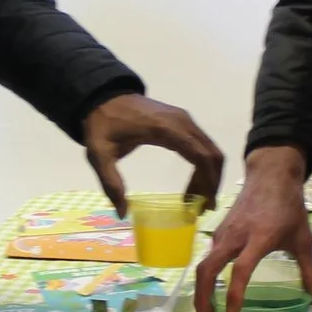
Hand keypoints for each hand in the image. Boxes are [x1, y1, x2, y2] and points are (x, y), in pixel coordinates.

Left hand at [83, 94, 225, 214]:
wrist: (104, 97)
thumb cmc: (103, 125)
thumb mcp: (99, 155)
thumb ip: (110, 183)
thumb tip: (123, 214)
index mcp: (165, 129)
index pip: (200, 156)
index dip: (208, 182)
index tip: (205, 206)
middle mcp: (182, 122)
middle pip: (212, 154)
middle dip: (212, 183)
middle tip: (203, 208)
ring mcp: (184, 120)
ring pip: (211, 150)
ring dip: (210, 175)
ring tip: (197, 200)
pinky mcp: (183, 121)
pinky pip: (203, 145)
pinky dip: (204, 165)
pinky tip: (193, 184)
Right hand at [192, 145, 311, 311]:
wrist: (271, 175)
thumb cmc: (289, 207)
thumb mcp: (304, 239)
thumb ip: (309, 269)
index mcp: (259, 238)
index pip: (241, 269)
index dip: (235, 293)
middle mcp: (235, 236)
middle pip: (207, 270)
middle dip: (203, 299)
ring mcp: (223, 232)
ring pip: (203, 264)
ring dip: (202, 291)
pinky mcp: (219, 231)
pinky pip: (208, 257)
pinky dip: (207, 278)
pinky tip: (214, 291)